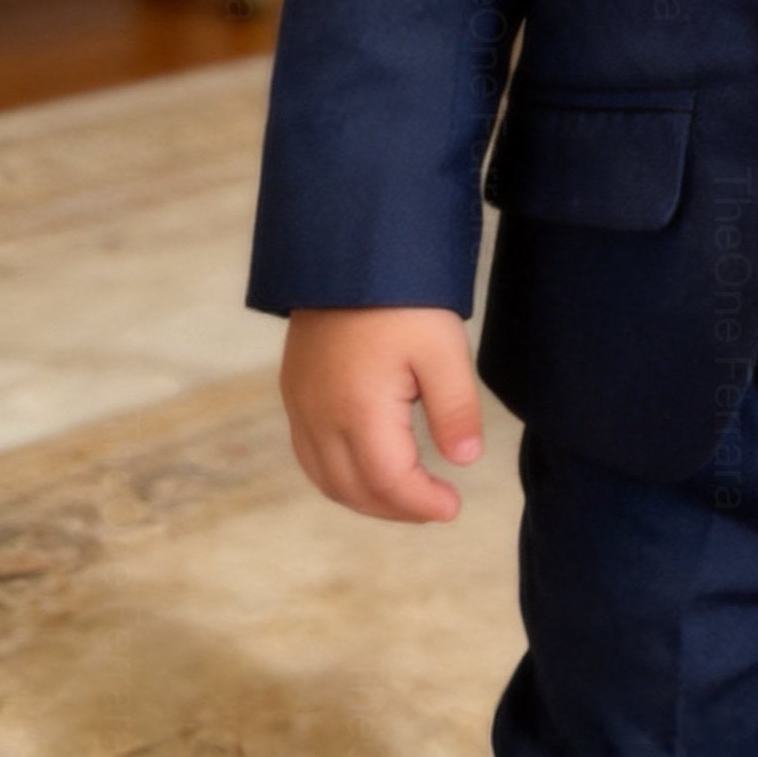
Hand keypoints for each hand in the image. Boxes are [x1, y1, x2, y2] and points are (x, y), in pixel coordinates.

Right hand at [279, 305, 483, 521]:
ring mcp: (300, 404)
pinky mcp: (293, 389)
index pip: (388, 482)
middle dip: (396, 508)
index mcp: (358, 410)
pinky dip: (338, 475)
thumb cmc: (402, 296)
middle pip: (353, 489)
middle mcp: (320, 416)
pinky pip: (309, 454)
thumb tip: (464, 461)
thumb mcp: (443, 347)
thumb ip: (455, 408)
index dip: (421, 503)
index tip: (452, 506)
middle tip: (434, 506)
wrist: (348, 250)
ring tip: (406, 494)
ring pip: (326, 478)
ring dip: (365, 497)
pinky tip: (366, 466)